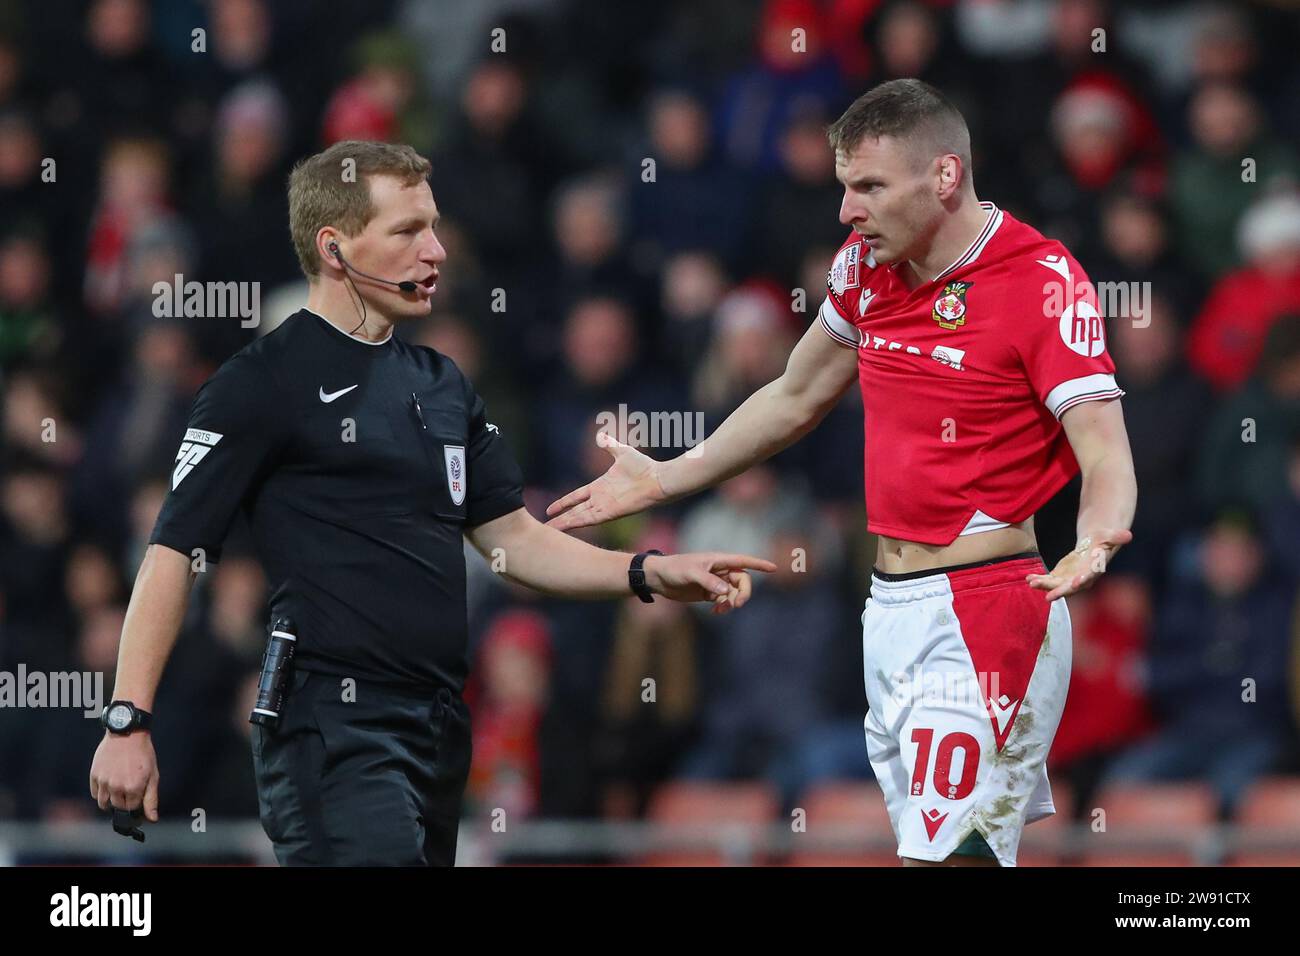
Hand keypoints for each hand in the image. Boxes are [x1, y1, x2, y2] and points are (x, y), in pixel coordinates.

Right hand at [90, 731, 159, 822]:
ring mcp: (104, 781)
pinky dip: (101, 793)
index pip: (132, 809)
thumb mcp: (153, 775)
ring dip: (111, 801)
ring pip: (103, 803)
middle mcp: (117, 787)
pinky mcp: (94, 775)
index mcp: (133, 788)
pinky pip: (95, 793)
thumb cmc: (143, 754)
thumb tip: (152, 819)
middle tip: (129, 790)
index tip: (137, 798)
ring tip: (118, 789)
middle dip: (124, 802)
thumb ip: (151, 799)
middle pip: (118, 807)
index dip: (136, 804)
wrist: (127, 733)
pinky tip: (109, 784)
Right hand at [546, 433, 667, 531]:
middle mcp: (600, 499)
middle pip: (574, 511)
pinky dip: (577, 523)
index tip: (550, 509)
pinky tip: (565, 527)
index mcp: (600, 487)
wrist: (657, 478)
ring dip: (565, 524)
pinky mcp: (610, 513)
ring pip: (579, 518)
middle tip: (544, 527)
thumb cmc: (644, 467)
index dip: (563, 503)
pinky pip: (589, 519)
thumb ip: (609, 445)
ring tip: (550, 531)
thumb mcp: (622, 452)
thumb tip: (600, 434)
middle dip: (560, 519)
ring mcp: (604, 507)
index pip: (576, 497)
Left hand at [644, 552, 777, 612]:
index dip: (759, 564)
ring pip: (733, 592)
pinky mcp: (709, 593)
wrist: (659, 578)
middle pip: (742, 581)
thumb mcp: (691, 573)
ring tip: (720, 610)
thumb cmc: (674, 569)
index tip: (774, 568)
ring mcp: (715, 582)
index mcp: (718, 560)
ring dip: (731, 602)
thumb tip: (725, 592)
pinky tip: (715, 611)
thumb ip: (709, 582)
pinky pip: (724, 600)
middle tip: (736, 604)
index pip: (743, 561)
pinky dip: (724, 606)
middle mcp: (720, 570)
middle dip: (743, 593)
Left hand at [1026, 528, 1132, 600]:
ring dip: (1044, 585)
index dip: (1082, 581)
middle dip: (1059, 591)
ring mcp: (1070, 579)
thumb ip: (1116, 537)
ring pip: (1056, 585)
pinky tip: (1029, 578)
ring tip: (1032, 582)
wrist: (1094, 545)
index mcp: (1094, 570)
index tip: (1074, 584)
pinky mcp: (1061, 576)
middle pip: (1070, 587)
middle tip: (1049, 597)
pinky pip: (1049, 580)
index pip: (1089, 577)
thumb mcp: (1109, 536)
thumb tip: (1128, 535)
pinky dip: (1039, 580)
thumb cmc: (1103, 539)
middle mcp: (1082, 579)